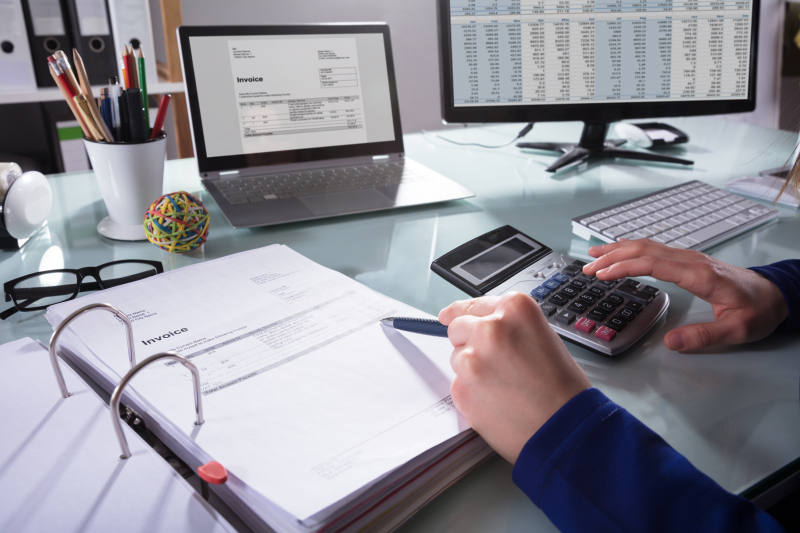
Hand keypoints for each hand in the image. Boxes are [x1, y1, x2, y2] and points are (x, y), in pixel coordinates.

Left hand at [439, 293, 590, 463]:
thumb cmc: (563, 387)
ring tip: (504, 386)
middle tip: (493, 363)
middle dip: (469, 342)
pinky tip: (497, 401)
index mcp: (514, 310)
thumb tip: (480, 325)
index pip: (474, 304)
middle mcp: (490, 328)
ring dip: (472, 369)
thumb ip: (510, 327)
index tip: (449, 315)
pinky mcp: (461, 388)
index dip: (463, 312)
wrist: (566, 429)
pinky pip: (458, 384)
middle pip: (459, 328)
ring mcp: (472, 358)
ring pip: (457, 358)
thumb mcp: (542, 337)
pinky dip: (471, 393)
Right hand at [583, 239, 788, 350]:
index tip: (602, 274)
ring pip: (648, 246)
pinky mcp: (688, 261)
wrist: (776, 294)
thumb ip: (704, 336)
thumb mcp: (737, 330)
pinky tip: (621, 251)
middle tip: (587, 267)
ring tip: (594, 255)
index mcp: (699, 275)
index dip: (624, 267)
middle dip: (612, 257)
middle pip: (644, 250)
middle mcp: (691, 261)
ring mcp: (689, 258)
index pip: (653, 264)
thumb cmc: (758, 310)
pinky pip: (655, 249)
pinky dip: (632, 249)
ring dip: (619, 249)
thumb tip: (671, 342)